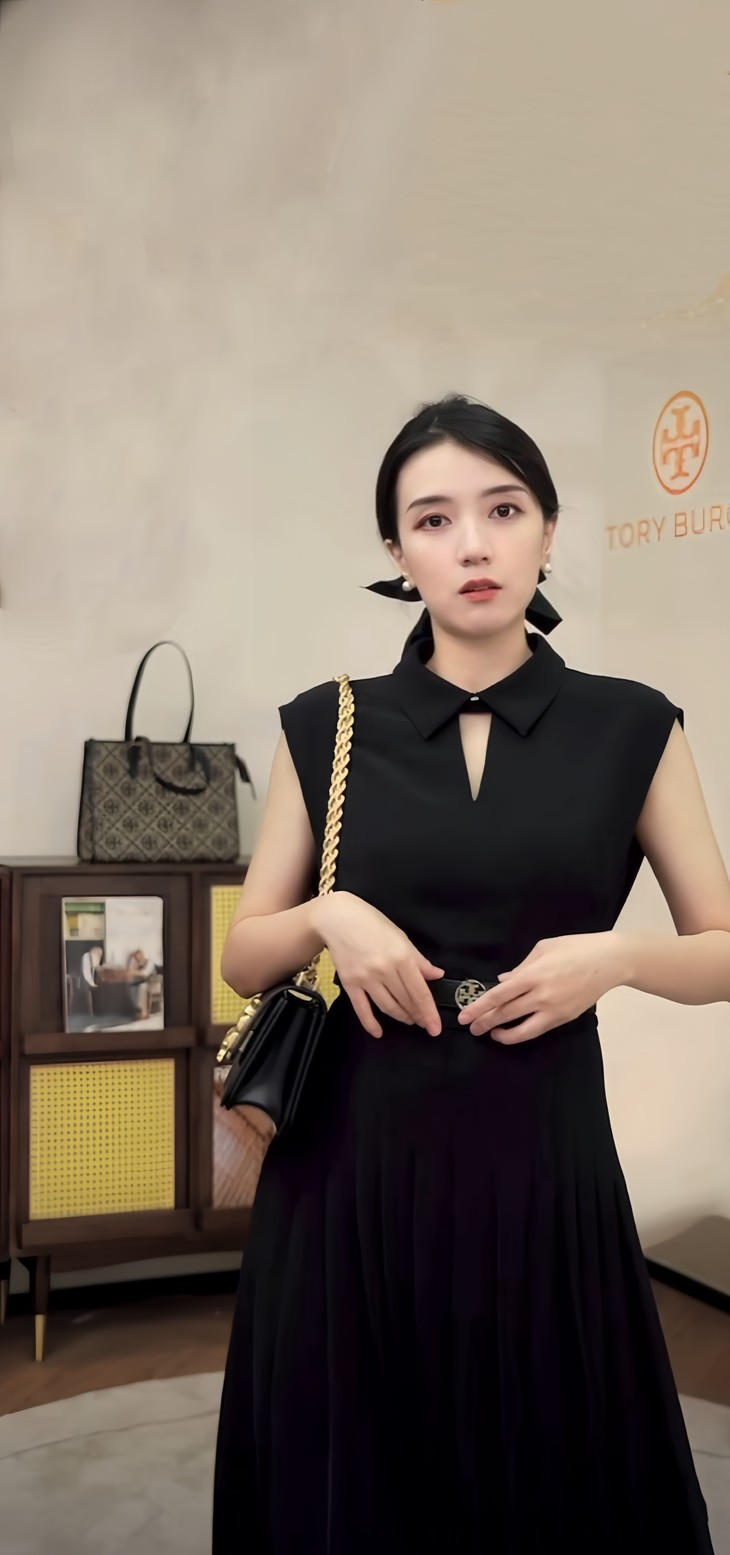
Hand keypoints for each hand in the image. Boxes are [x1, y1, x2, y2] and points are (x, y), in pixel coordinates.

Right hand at [315, 892, 444, 1038]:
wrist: (337, 918)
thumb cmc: (371, 922)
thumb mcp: (400, 937)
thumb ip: (419, 959)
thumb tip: (437, 975)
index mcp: (402, 957)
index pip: (420, 992)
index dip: (429, 1013)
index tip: (435, 1028)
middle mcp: (385, 970)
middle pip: (405, 1001)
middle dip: (416, 1015)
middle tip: (423, 1022)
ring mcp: (366, 978)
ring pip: (387, 1007)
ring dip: (400, 1017)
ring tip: (408, 1020)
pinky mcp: (349, 983)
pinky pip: (362, 1009)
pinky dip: (370, 1023)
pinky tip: (378, 1033)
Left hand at [457, 933, 625, 1043]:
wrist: (609, 961)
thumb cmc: (575, 947)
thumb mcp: (543, 949)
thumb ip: (521, 967)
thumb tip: (504, 980)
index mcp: (532, 974)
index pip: (498, 995)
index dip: (479, 1007)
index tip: (465, 1015)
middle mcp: (540, 995)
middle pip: (505, 1013)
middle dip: (484, 1022)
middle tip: (470, 1027)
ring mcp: (553, 1009)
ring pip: (521, 1029)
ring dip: (502, 1033)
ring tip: (489, 1033)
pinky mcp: (564, 1017)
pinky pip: (538, 1029)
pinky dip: (522, 1033)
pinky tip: (511, 1031)